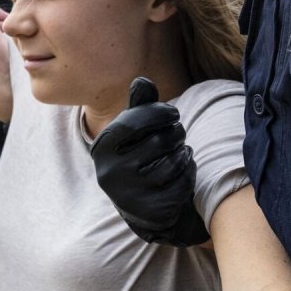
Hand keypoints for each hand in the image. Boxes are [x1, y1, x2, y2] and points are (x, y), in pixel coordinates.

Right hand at [89, 77, 209, 247]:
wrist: (140, 205)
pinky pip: (183, 181)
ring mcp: (130, 194)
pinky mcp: (152, 209)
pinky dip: (189, 171)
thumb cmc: (138, 156)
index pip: (133, 122)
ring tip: (180, 151)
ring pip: (173, 161)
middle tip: (178, 134)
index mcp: (101, 148)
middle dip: (176, 133)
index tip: (174, 113)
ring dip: (184, 152)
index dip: (159, 113)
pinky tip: (183, 169)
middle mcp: (110, 173)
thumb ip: (139, 106)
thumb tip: (142, 81)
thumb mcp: (133, 131)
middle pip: (158, 141)